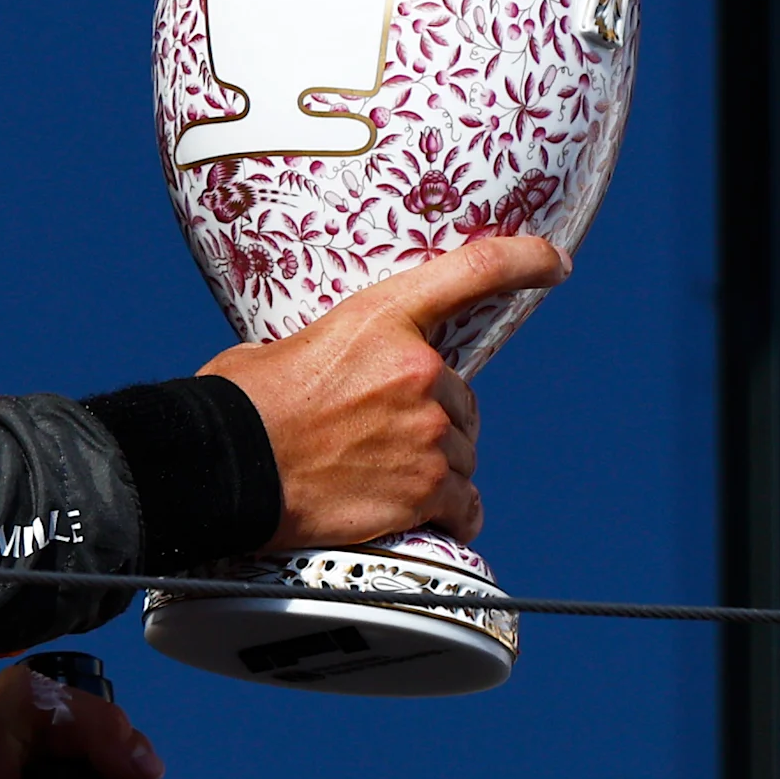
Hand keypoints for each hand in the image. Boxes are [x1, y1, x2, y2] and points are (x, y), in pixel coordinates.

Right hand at [198, 232, 565, 551]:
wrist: (227, 469)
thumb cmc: (237, 408)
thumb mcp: (281, 350)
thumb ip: (330, 351)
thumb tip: (324, 371)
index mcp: (381, 318)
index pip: (473, 271)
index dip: (523, 261)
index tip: (552, 262)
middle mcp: (417, 371)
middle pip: (460, 397)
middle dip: (431, 417)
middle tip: (378, 438)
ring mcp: (426, 433)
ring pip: (461, 452)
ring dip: (434, 467)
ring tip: (381, 479)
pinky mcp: (425, 490)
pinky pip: (465, 505)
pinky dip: (451, 514)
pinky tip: (426, 517)